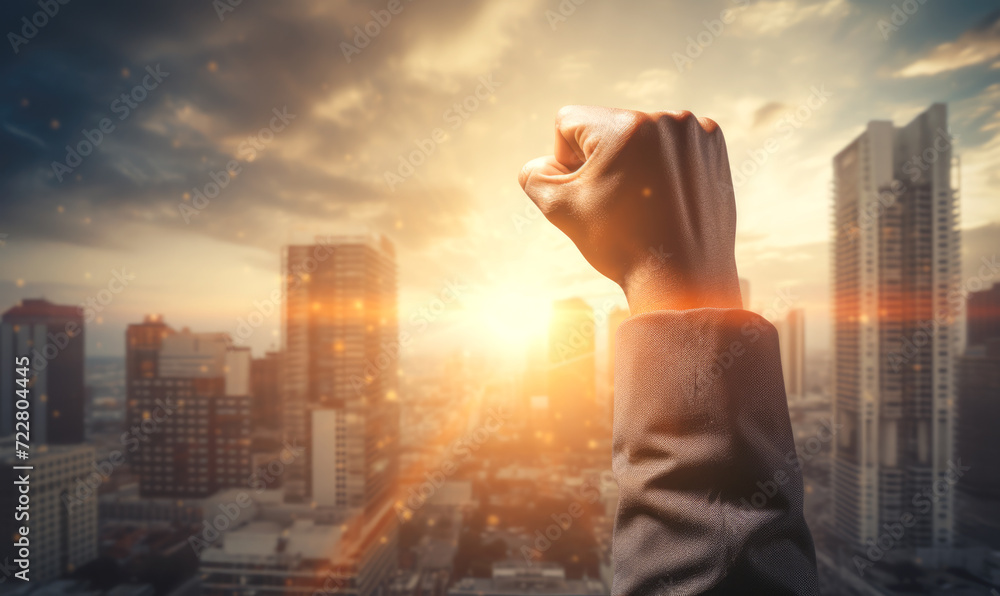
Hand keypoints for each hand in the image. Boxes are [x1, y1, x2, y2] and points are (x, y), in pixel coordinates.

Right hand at [518, 105, 742, 314]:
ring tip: (645, 204)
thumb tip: (543, 163)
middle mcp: (663, 119)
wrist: (684, 278)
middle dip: (603, 161)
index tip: (589, 192)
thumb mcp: (560, 209)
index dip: (566, 160)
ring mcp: (695, 132)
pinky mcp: (714, 149)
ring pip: (641, 137)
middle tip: (617, 204)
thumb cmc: (621, 243)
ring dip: (634, 162)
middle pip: (607, 128)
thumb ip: (534, 176)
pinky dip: (665, 166)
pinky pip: (672, 145)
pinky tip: (668, 199)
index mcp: (623, 126)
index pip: (569, 122)